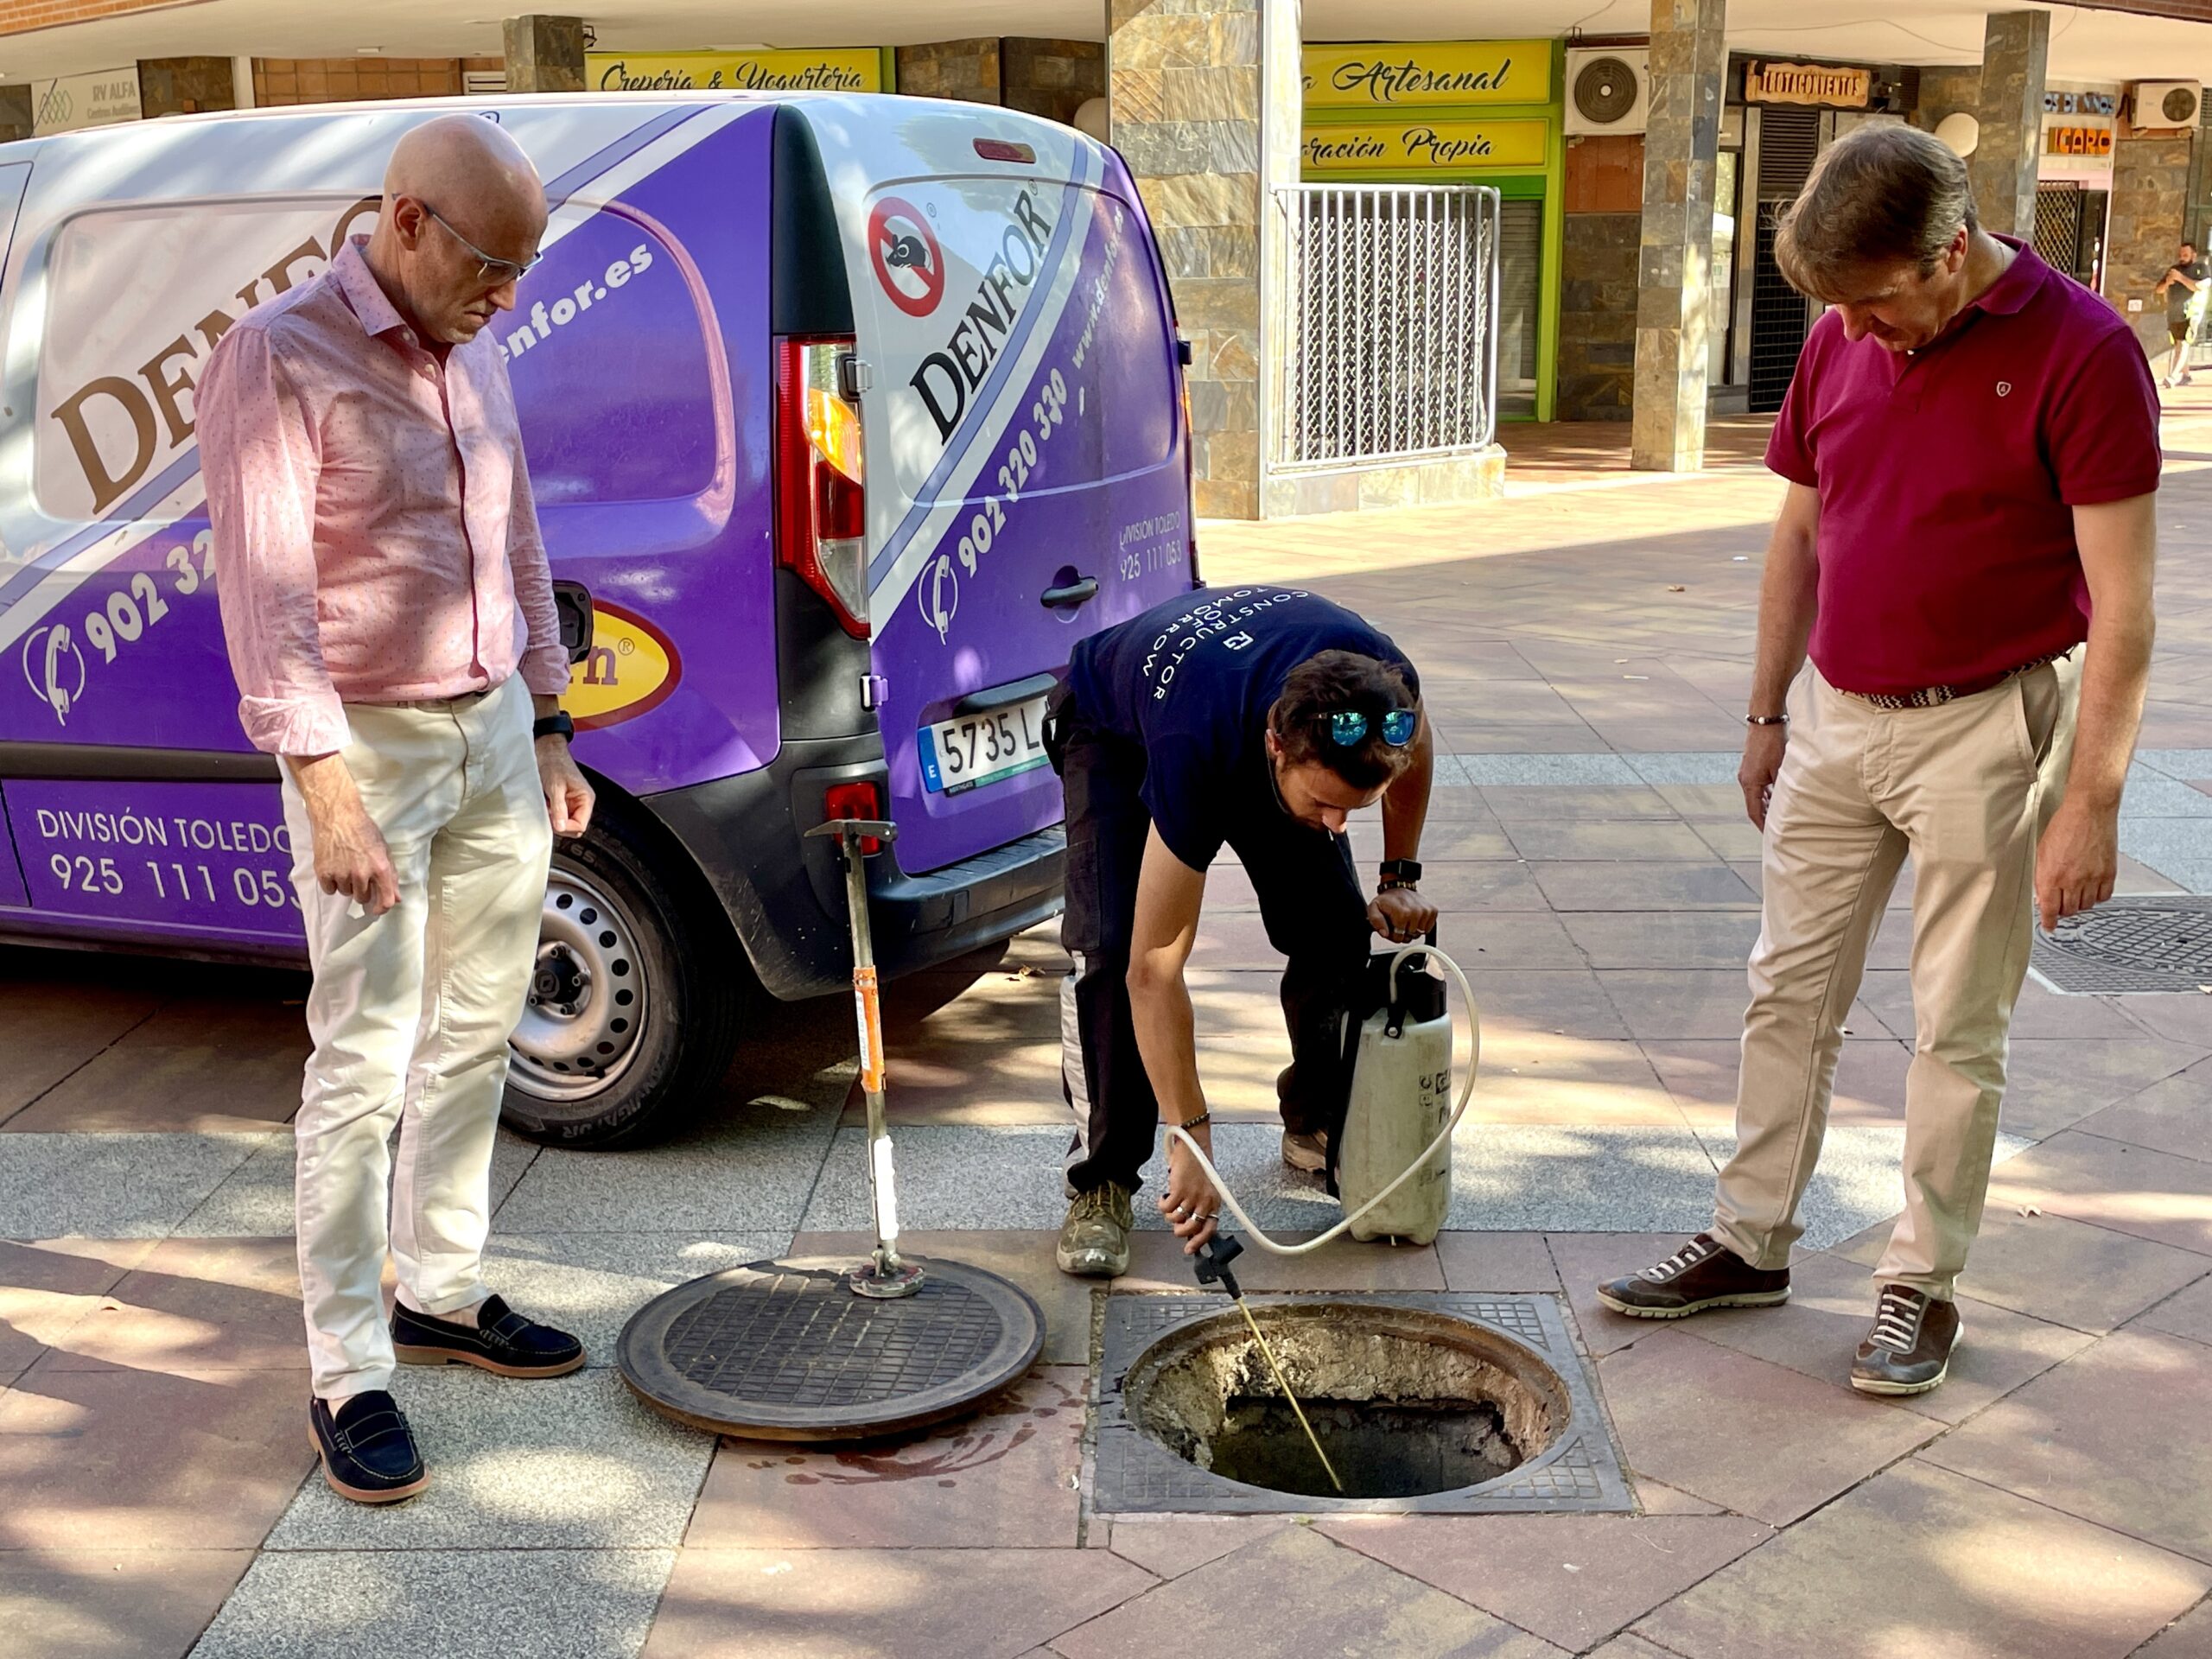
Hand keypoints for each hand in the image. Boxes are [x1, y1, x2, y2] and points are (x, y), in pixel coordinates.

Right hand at [292, 755, 398, 915]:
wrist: (337, 815)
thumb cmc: (363, 830)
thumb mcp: (383, 850)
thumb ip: (391, 875)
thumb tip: (396, 898)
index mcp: (380, 868)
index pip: (385, 900)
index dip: (382, 908)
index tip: (377, 909)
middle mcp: (361, 874)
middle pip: (362, 898)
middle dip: (362, 890)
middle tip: (358, 874)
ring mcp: (341, 874)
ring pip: (345, 893)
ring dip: (346, 884)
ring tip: (345, 865)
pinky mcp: (324, 872)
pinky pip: (329, 890)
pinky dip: (331, 883)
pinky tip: (334, 868)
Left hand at [539, 738, 594, 836]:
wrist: (546, 750)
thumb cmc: (554, 763)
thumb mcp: (555, 787)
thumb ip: (559, 809)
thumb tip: (560, 827)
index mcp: (586, 798)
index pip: (580, 825)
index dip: (566, 827)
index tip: (552, 821)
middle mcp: (581, 802)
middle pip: (574, 827)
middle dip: (559, 824)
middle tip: (548, 814)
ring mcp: (572, 803)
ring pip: (564, 823)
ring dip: (553, 819)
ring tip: (546, 807)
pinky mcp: (563, 802)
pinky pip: (558, 816)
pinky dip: (550, 815)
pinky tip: (544, 805)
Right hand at [1159, 1122, 1219, 1253]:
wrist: (1194, 1145)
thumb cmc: (1199, 1165)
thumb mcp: (1204, 1188)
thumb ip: (1199, 1206)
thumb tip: (1188, 1223)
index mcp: (1214, 1202)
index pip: (1209, 1229)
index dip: (1198, 1242)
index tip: (1189, 1249)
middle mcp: (1205, 1201)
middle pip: (1191, 1228)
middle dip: (1179, 1230)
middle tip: (1175, 1223)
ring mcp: (1192, 1196)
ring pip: (1176, 1219)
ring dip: (1169, 1215)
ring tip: (1169, 1204)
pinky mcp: (1179, 1189)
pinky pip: (1166, 1208)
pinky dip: (1162, 1205)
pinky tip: (1163, 1198)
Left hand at [1367, 884, 1436, 942]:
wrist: (1398, 887)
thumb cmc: (1387, 900)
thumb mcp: (1374, 909)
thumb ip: (1376, 922)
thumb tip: (1385, 933)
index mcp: (1403, 913)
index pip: (1399, 938)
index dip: (1393, 934)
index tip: (1391, 925)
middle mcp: (1417, 912)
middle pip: (1410, 937)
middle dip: (1403, 932)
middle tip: (1398, 921)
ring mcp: (1426, 911)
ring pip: (1420, 934)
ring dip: (1413, 929)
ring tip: (1406, 918)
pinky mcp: (1433, 910)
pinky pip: (1428, 929)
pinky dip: (1422, 925)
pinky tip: (1415, 917)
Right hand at [1740, 724, 1788, 829]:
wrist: (1764, 721)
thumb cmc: (1772, 743)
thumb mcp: (1780, 768)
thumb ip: (1782, 787)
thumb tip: (1788, 803)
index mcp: (1750, 783)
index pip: (1754, 811)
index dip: (1761, 825)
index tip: (1769, 835)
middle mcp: (1745, 779)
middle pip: (1753, 805)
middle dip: (1764, 817)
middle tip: (1776, 828)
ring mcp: (1747, 772)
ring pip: (1756, 795)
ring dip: (1766, 805)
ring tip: (1777, 814)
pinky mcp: (1752, 765)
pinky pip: (1757, 785)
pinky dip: (1765, 793)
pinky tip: (1776, 794)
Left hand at [2035, 797, 2117, 931]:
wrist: (2089, 810)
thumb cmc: (2064, 825)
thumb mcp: (2042, 852)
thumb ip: (2041, 876)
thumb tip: (2041, 894)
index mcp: (2052, 876)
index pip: (2049, 909)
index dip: (2048, 921)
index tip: (2049, 926)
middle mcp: (2072, 880)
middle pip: (2069, 910)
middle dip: (2063, 910)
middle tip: (2062, 904)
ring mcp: (2092, 878)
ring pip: (2086, 905)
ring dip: (2079, 904)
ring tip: (2076, 894)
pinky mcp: (2109, 873)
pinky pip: (2104, 896)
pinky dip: (2098, 897)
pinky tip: (2092, 890)